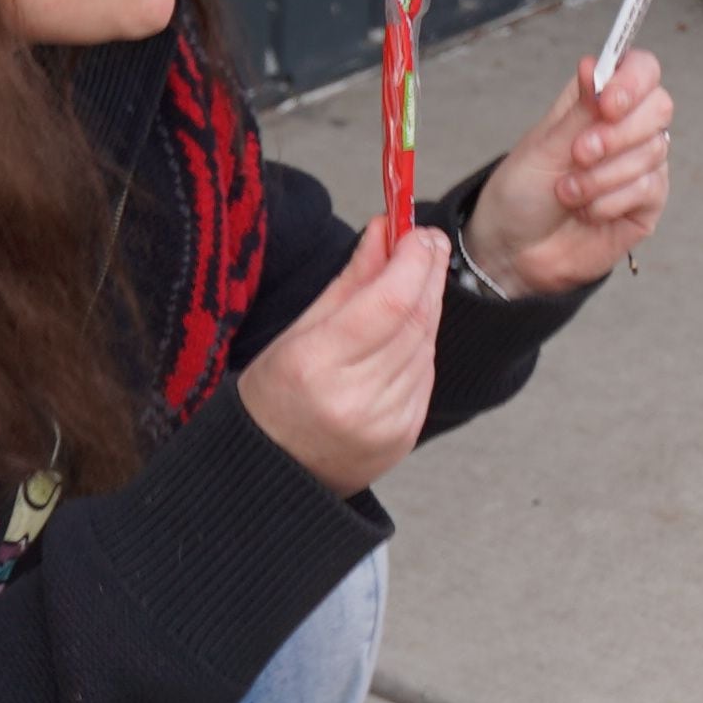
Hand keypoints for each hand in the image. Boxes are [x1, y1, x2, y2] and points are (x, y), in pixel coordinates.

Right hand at [234, 218, 444, 495]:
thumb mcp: (298, 331)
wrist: (274, 470)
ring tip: (414, 281)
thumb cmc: (275, 396)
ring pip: (425, 346)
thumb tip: (385, 231)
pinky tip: (408, 331)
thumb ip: (350, 280)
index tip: (419, 234)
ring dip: (427, 307)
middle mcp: (354, 398)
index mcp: (316, 365)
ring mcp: (384, 423)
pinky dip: (421, 345)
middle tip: (428, 243)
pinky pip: (425, 375)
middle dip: (427, 275)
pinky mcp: (404, 436)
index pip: (388, 303)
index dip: (412, 263)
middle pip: (414, 321)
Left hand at [463, 50, 671, 296]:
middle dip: (616, 135)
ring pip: (652, 151)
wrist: (515, 249)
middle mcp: (626, 128)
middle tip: (578, 154)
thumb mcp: (544, 147)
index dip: (633, 81)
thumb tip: (594, 64)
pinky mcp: (647, 203)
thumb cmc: (523, 192)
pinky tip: (586, 211)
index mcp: (598, 101)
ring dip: (602, 176)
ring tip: (566, 192)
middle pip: (659, 107)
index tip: (607, 104)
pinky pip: (648, 189)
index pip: (641, 69)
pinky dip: (609, 201)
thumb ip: (578, 110)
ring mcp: (641, 165)